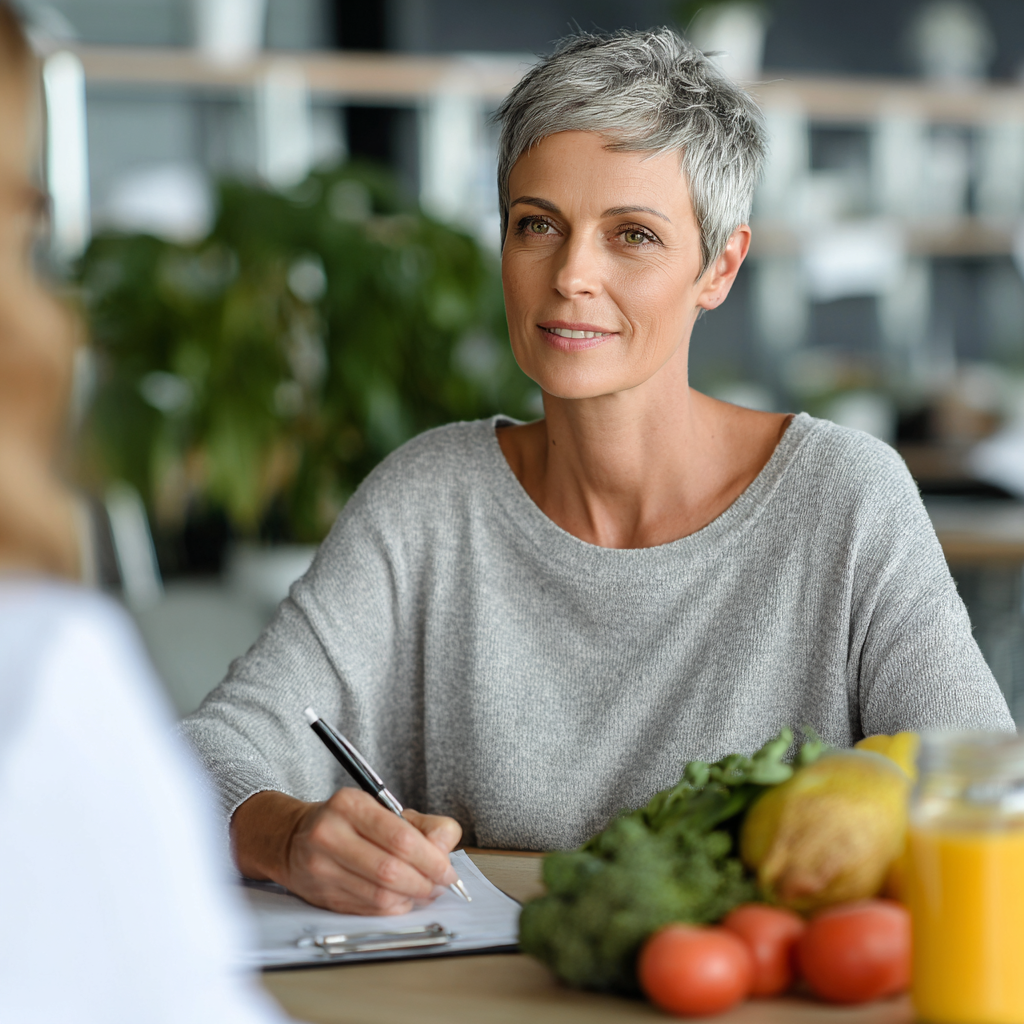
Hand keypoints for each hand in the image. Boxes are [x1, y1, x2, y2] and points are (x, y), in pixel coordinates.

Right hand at [231, 789, 462, 914]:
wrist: (292, 839)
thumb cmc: (346, 822)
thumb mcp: (381, 808)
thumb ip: (421, 824)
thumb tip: (446, 844)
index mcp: (349, 805)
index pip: (400, 838)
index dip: (431, 859)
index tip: (447, 870)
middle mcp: (329, 834)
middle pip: (390, 870)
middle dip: (425, 882)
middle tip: (440, 884)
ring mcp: (321, 868)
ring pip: (379, 895)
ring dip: (412, 898)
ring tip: (424, 891)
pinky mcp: (320, 895)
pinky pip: (368, 909)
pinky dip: (393, 908)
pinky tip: (402, 899)